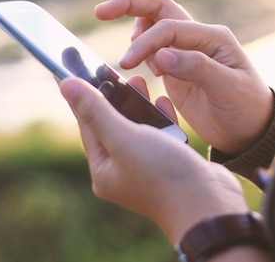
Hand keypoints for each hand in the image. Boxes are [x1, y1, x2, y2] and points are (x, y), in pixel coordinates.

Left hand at [59, 75, 248, 243]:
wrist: (209, 205)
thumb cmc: (163, 174)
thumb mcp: (124, 138)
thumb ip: (96, 110)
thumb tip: (66, 85)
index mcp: (104, 170)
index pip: (87, 125)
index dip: (82, 94)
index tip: (76, 69)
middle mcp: (122, 170)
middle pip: (111, 125)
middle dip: (111, 96)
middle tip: (109, 69)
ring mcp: (147, 167)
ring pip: (136, 128)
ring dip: (136, 104)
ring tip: (137, 79)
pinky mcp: (170, 163)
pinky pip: (159, 135)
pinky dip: (159, 117)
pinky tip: (162, 100)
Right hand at [95, 0, 274, 154]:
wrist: (251, 131)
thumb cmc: (246, 108)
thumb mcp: (227, 89)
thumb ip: (196, 68)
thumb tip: (160, 56)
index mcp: (212, 37)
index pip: (169, 28)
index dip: (145, 42)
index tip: (128, 64)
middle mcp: (198, 38)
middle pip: (159, 9)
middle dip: (129, 5)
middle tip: (100, 12)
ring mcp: (186, 51)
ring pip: (153, 25)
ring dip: (134, 30)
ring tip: (129, 57)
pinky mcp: (176, 68)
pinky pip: (152, 48)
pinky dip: (139, 49)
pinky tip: (135, 64)